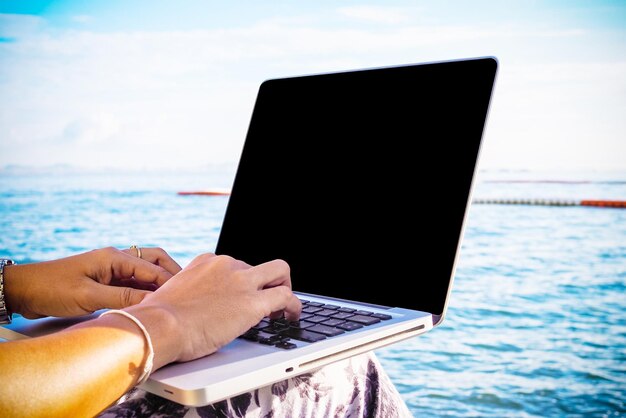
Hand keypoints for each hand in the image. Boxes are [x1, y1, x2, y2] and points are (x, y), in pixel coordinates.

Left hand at [4, 247, 181, 318]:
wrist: (24, 290)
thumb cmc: (52, 288)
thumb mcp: (89, 296)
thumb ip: (122, 299)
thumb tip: (150, 304)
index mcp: (114, 258)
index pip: (152, 268)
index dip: (169, 282)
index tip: (184, 296)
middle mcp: (116, 260)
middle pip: (155, 260)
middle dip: (172, 273)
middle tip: (187, 290)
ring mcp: (111, 269)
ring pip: (145, 271)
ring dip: (159, 281)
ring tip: (174, 296)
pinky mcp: (106, 281)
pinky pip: (133, 282)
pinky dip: (146, 289)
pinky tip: (152, 301)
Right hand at [129, 253, 301, 367]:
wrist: (159, 325)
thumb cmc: (158, 319)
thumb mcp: (173, 295)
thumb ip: (190, 295)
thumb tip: (192, 310)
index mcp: (206, 262)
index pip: (234, 265)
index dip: (242, 282)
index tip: (241, 295)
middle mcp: (226, 265)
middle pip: (258, 267)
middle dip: (266, 281)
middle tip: (267, 299)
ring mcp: (241, 281)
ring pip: (279, 272)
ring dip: (284, 288)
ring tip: (284, 309)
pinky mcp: (253, 302)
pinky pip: (286, 296)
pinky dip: (293, 305)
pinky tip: (291, 316)